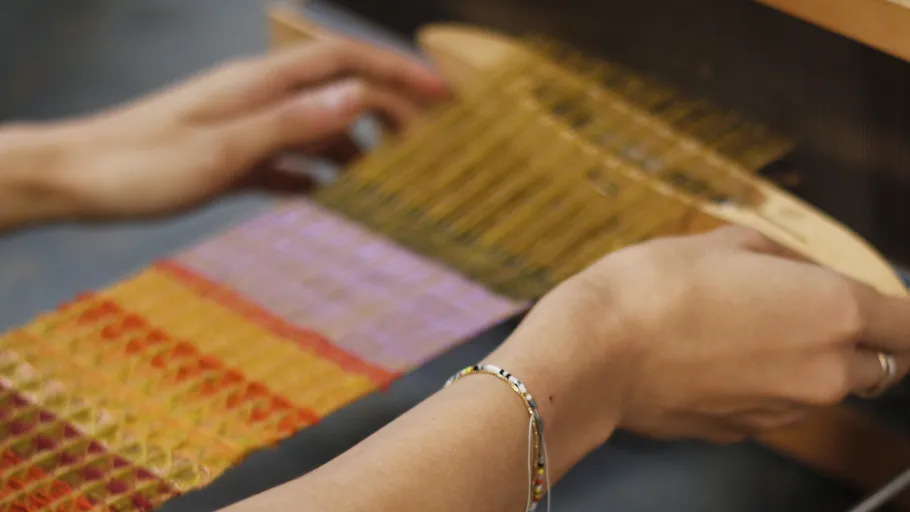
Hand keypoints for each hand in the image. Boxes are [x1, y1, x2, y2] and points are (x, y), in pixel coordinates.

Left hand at [34, 37, 448, 218]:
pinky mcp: (232, 158)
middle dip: (389, 112)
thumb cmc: (137, 164)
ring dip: (357, 148)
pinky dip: (317, 175)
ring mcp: (245, 127)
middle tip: (429, 146)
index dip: (396, 71)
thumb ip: (289, 124)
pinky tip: (332, 195)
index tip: (441, 93)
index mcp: (258, 85)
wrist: (75, 180)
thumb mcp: (220, 149)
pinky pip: (289, 162)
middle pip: (339, 92)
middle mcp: (257, 99)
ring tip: (391, 179)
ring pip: (317, 129)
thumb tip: (355, 99)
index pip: (343, 62)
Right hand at [486, 226, 909, 467]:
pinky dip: (763, 385)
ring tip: (744, 330)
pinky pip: (776, 406)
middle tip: (806, 311)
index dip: (900, 312)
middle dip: (858, 340)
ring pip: (825, 387)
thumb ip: (783, 258)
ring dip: (807, 363)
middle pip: (882, 365)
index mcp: (833, 312)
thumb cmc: (654, 288)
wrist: (595, 352)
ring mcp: (785, 409)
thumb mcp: (725, 242)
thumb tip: (799, 271)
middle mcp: (824, 371)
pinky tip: (715, 358)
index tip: (882, 304)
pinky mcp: (745, 431)